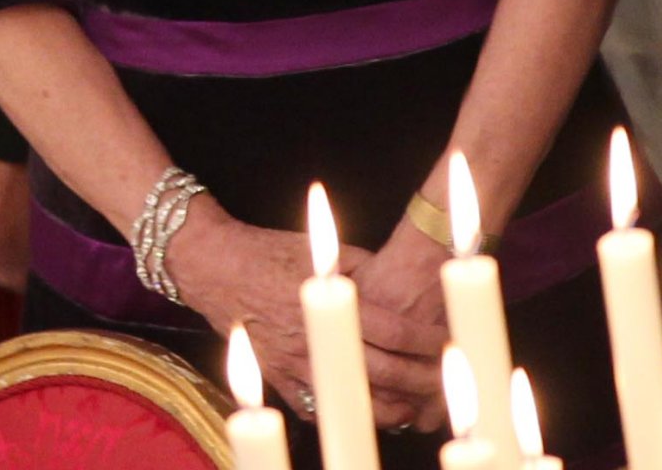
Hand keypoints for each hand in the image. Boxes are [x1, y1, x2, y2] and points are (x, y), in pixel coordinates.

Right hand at [166, 198, 436, 426]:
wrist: (215, 267)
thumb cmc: (267, 251)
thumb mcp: (317, 249)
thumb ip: (358, 266)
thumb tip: (394, 278)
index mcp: (328, 303)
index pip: (390, 330)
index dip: (423, 341)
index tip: (445, 344)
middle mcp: (314, 340)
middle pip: (380, 371)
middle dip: (418, 379)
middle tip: (444, 382)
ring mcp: (296, 366)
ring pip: (353, 399)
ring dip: (390, 407)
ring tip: (417, 406)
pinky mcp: (280, 380)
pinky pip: (319, 407)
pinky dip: (347, 412)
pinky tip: (368, 412)